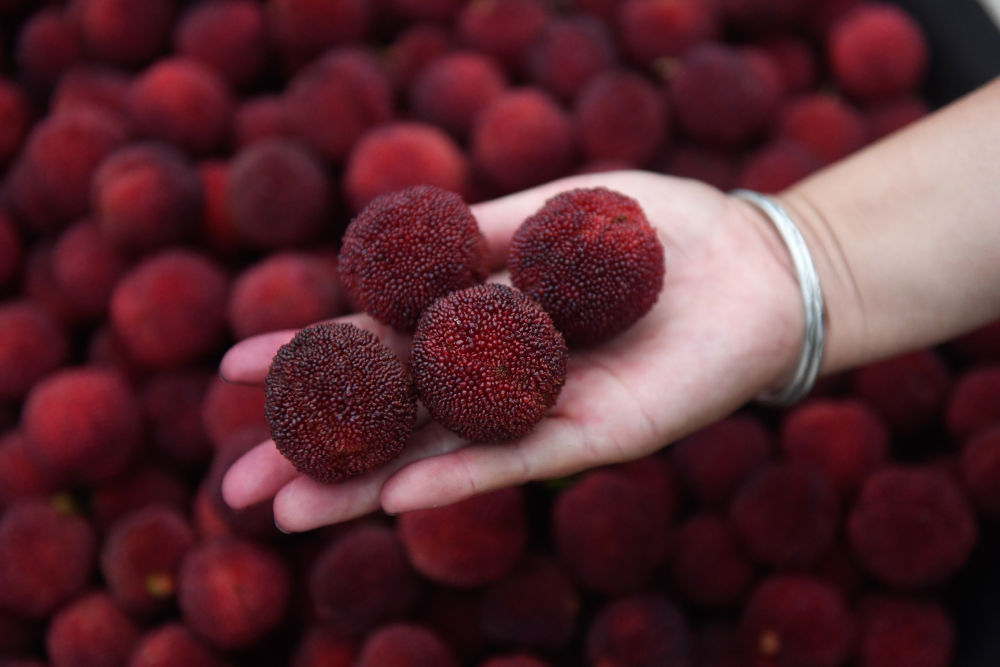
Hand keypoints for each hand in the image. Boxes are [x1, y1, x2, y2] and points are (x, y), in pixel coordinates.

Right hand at [220, 170, 803, 531]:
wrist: (750, 260)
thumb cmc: (652, 231)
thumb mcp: (547, 212)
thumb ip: (474, 234)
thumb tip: (382, 251)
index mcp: (475, 321)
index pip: (373, 346)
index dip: (303, 358)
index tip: (229, 370)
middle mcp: (496, 377)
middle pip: (389, 418)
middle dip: (311, 450)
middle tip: (234, 487)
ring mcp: (541, 412)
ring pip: (438, 454)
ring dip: (361, 485)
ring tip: (286, 513)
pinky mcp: (597, 434)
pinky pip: (516, 459)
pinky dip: (456, 476)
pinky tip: (394, 494)